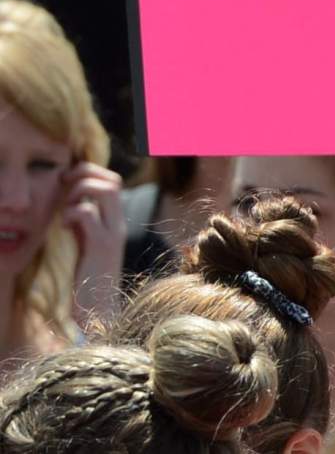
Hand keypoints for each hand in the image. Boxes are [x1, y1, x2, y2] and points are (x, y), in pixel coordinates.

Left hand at [61, 162, 125, 327]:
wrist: (100, 312)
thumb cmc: (88, 281)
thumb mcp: (87, 246)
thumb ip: (85, 225)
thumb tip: (72, 205)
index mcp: (115, 222)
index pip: (113, 181)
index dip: (91, 173)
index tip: (68, 182)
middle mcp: (119, 223)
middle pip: (113, 180)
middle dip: (86, 174)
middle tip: (65, 185)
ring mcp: (113, 233)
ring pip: (107, 190)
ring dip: (81, 190)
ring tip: (65, 207)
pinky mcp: (102, 246)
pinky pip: (88, 214)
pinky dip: (71, 212)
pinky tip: (63, 227)